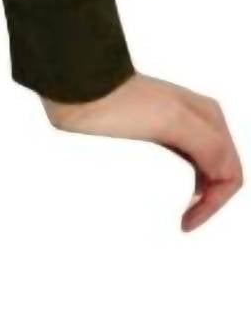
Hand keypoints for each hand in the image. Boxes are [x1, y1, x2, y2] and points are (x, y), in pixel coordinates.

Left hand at [41, 72, 241, 232]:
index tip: (186, 222)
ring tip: (180, 213)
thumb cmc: (121, 100)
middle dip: (209, 199)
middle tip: (186, 222)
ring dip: (197, 192)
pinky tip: (166, 193)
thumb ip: (210, 147)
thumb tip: (225, 175)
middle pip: (219, 171)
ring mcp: (174, 126)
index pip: (230, 173)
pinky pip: (179, 160)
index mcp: (210, 117)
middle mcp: (198, 120)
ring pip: (200, 167)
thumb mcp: (173, 121)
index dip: (214, 203)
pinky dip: (180, 180)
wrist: (78, 86)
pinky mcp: (150, 131)